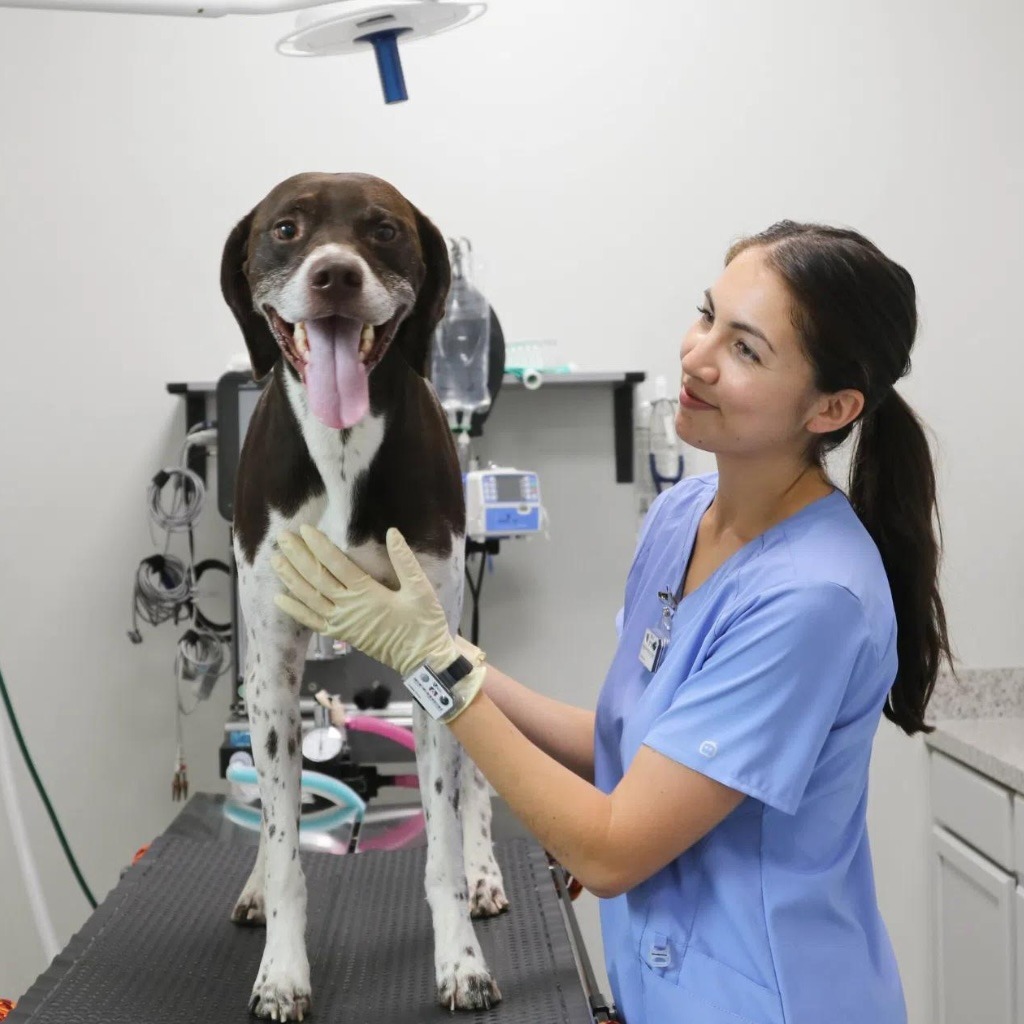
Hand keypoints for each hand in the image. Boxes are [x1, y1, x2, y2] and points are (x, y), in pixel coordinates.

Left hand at [271, 525, 473, 679]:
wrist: (422, 659)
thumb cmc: (423, 623)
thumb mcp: (421, 590)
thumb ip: (405, 560)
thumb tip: (392, 532)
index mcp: (367, 594)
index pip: (337, 565)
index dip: (320, 547)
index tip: (305, 530)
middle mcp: (348, 608)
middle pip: (317, 579)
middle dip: (298, 557)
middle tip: (282, 539)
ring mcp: (342, 623)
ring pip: (310, 598)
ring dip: (291, 579)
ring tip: (276, 561)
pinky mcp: (341, 634)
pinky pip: (312, 622)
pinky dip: (295, 610)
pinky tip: (280, 599)